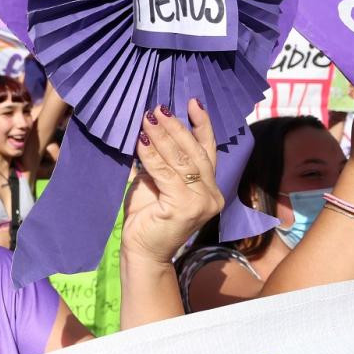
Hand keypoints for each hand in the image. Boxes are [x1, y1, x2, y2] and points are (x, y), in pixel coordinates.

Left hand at [122, 100, 223, 263]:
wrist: (142, 251)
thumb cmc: (148, 217)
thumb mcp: (156, 182)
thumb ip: (161, 161)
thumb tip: (150, 128)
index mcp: (209, 187)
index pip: (207, 150)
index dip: (202, 125)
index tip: (193, 102)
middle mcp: (212, 195)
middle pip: (195, 152)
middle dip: (176, 127)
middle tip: (159, 108)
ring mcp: (202, 202)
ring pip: (182, 161)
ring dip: (163, 137)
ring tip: (147, 118)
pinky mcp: (186, 208)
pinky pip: (166, 174)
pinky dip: (152, 156)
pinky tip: (141, 141)